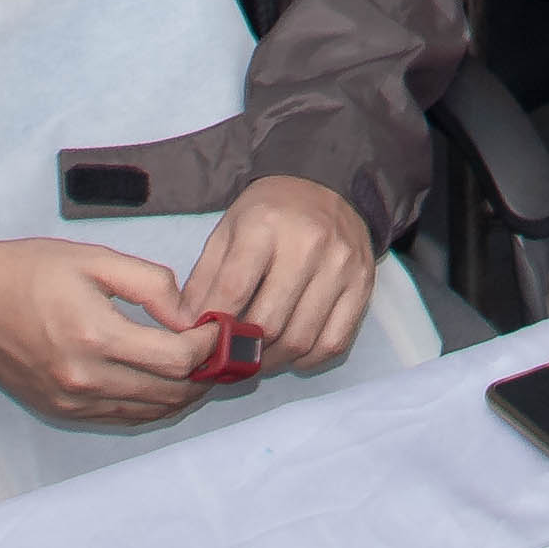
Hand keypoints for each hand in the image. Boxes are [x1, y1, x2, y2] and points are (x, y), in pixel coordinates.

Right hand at [0, 236, 214, 427]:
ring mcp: (72, 401)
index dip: (210, 346)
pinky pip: (122, 416)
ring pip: (149, 411)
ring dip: (182, 393)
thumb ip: (151, 283)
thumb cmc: (33, 271)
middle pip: (170, 392)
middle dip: (204, 373)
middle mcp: (85, 378)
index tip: (221, 328)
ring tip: (199, 366)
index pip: (177, 359)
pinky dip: (151, 404)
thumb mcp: (96, 258)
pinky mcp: (62, 410)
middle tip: (220, 350)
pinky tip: (163, 382)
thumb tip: (189, 314)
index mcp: (96, 336)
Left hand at [175, 176, 377, 374]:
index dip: (213, 325)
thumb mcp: (228, 230)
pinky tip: (289, 353)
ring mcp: (341, 266)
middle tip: (227, 358)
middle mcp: (309, 243)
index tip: (202, 340)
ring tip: (255, 359)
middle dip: (241, 350)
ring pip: (301, 339)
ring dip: (271, 361)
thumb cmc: (269, 213)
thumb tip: (185, 326)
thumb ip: (204, 278)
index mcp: (266, 224)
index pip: (233, 289)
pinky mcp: (363, 286)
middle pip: (268, 322)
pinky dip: (306, 360)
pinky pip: (333, 343)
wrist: (327, 185)